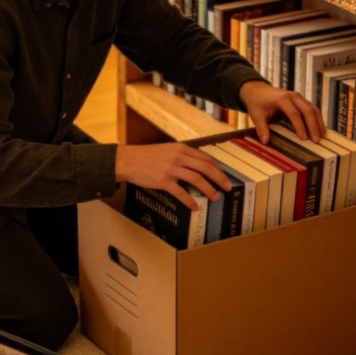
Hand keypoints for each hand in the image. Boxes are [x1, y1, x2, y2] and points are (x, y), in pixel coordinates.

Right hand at [114, 142, 231, 210]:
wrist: (128, 160)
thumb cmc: (147, 156)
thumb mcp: (167, 150)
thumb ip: (182, 156)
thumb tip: (197, 166)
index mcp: (181, 148)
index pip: (205, 158)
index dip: (217, 168)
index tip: (223, 176)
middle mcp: (178, 157)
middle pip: (205, 168)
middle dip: (219, 179)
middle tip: (228, 188)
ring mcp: (171, 168)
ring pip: (197, 179)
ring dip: (209, 189)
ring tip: (215, 197)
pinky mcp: (163, 180)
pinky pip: (181, 192)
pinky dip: (190, 200)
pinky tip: (195, 206)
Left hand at [238, 80, 325, 143]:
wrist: (258, 90)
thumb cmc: (257, 103)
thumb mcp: (256, 116)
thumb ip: (261, 128)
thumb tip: (265, 142)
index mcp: (282, 99)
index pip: (294, 114)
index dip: (300, 126)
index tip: (304, 138)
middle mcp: (293, 96)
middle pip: (307, 110)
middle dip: (313, 126)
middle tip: (317, 140)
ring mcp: (299, 97)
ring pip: (313, 109)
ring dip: (319, 122)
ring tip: (323, 136)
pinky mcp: (301, 100)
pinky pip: (312, 109)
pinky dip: (317, 119)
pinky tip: (320, 129)